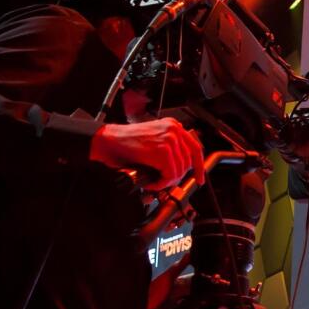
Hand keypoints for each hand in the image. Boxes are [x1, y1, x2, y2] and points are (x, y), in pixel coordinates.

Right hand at [89, 118, 205, 190]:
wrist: (109, 141)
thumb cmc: (126, 143)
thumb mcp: (153, 139)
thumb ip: (169, 147)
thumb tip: (181, 167)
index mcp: (173, 126)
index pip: (195, 148)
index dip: (199, 166)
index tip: (199, 178)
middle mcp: (174, 130)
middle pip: (188, 162)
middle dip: (177, 177)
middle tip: (164, 182)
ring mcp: (170, 139)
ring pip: (179, 170)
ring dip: (166, 181)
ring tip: (154, 181)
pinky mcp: (163, 151)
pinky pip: (170, 175)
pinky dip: (161, 183)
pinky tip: (151, 181)